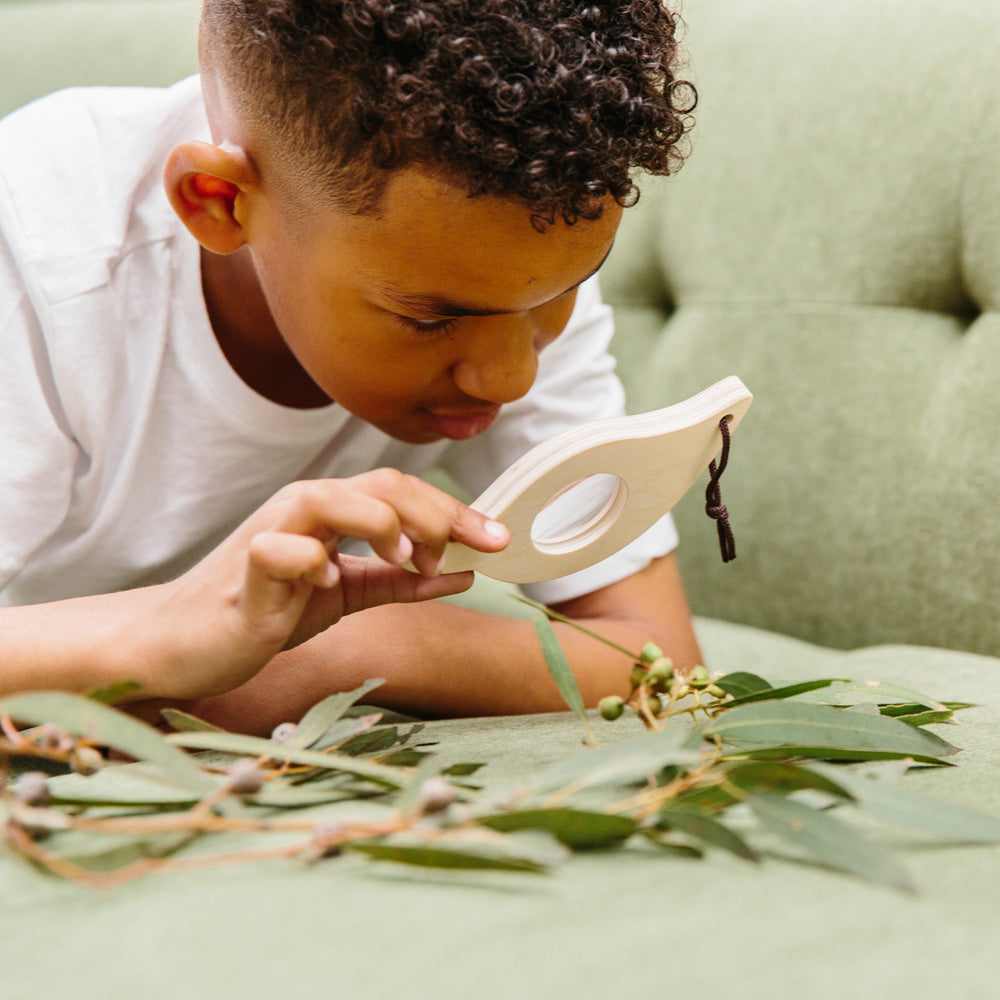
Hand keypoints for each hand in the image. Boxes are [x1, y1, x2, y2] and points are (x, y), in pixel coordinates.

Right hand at [144, 470, 508, 699]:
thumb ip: (401, 580)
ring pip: (332, 498)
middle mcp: (304, 508)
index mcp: (332, 509)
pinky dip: (311, 562)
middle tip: (465, 553)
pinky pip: (280, 550)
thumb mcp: (348, 594)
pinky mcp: (245, 570)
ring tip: (407, 560)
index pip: (403, 492)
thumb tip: (465, 571)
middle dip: (437, 514)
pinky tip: (328, 584)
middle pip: (381, 486)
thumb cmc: (267, 609)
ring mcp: (271, 533)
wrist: (188, 642)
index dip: (455, 512)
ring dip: (382, 525)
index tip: (499, 539)